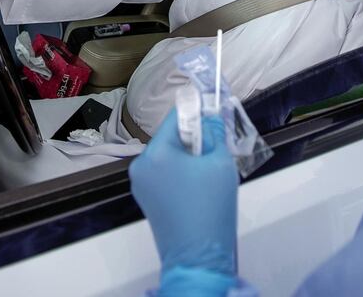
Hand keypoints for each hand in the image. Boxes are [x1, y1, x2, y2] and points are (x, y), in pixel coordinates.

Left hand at [129, 109, 237, 276]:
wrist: (198, 257)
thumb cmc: (210, 208)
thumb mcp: (220, 162)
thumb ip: (214, 132)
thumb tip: (211, 115)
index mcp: (155, 153)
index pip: (176, 117)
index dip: (197, 109)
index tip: (214, 106)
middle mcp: (141, 167)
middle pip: (171, 138)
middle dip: (196, 138)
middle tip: (219, 146)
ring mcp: (142, 185)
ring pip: (170, 157)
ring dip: (191, 156)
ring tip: (213, 170)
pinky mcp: (148, 200)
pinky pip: (166, 174)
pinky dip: (184, 173)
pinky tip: (202, 185)